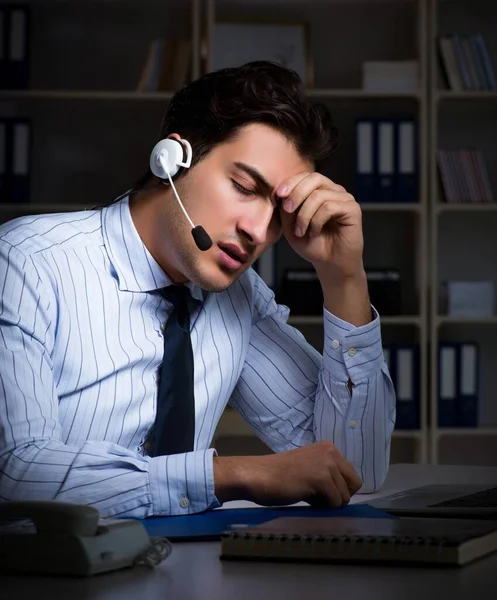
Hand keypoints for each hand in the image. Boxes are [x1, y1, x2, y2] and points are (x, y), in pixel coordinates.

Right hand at [213, 441, 362, 507]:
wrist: (259, 476)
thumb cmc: (280, 476)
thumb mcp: (310, 467)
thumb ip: (327, 474)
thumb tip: (344, 494)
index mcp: (329, 447)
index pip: (352, 476)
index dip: (340, 489)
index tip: (322, 492)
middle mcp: (330, 451)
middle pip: (354, 484)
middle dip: (340, 496)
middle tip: (319, 498)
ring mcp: (326, 463)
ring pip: (345, 496)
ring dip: (329, 503)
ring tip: (308, 496)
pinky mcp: (320, 478)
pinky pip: (336, 502)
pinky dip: (323, 507)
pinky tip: (306, 498)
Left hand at [276, 173, 363, 278]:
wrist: (329, 264)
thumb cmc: (312, 245)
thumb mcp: (291, 225)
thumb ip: (287, 207)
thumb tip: (283, 192)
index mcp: (320, 191)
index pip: (306, 176)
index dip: (292, 182)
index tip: (279, 194)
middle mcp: (334, 191)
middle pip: (314, 179)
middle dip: (297, 194)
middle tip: (288, 210)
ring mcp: (345, 199)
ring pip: (319, 195)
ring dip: (304, 215)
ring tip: (301, 231)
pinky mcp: (352, 209)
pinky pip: (329, 207)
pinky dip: (316, 221)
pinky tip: (314, 232)